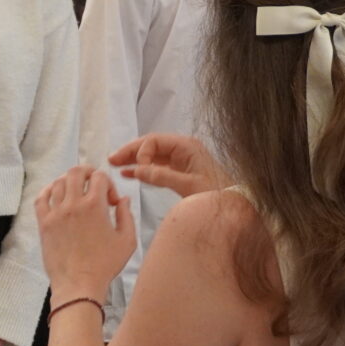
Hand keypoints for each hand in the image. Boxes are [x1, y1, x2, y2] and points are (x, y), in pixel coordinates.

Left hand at [35, 165, 136, 299]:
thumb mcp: (127, 241)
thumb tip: (123, 199)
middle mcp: (73, 204)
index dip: (108, 184)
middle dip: (87, 173)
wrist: (78, 283)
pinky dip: (47, 191)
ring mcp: (55, 213)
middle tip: (93, 184)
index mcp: (94, 206)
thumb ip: (127, 215)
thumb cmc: (104, 265)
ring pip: (58, 183)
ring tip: (76, 192)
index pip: (99, 176)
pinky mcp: (43, 223)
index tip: (111, 201)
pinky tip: (54, 194)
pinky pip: (41, 198)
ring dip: (69, 182)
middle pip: (75, 172)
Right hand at [107, 133, 225, 198]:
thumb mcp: (188, 185)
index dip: (141, 152)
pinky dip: (143, 169)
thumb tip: (137, 170)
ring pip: (151, 155)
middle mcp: (182, 148)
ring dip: (134, 160)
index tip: (137, 169)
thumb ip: (162, 176)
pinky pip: (156, 166)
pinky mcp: (180, 170)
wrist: (233, 204)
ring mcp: (180, 159)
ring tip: (115, 165)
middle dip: (131, 152)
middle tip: (111, 160)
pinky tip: (129, 173)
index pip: (154, 141)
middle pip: (150, 145)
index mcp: (186, 146)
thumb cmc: (215, 193)